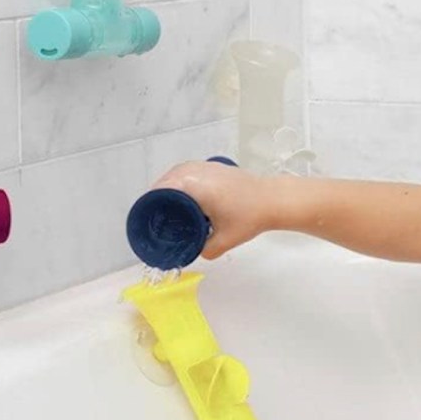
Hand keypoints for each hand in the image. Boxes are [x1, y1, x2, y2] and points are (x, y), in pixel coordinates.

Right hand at [152, 161, 275, 258]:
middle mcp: (196, 171)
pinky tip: (182, 194)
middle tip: (154, 215)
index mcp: (194, 186)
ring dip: (168, 186)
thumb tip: (194, 253)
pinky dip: (180, 180)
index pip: (161, 190)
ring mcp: (205, 166)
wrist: (273, 199)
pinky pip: (188, 170)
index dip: (151, 203)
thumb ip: (206, 250)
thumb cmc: (250, 215)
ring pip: (176, 173)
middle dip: (158, 196)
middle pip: (166, 180)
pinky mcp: (213, 167)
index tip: (148, 217)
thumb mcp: (225, 240)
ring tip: (165, 205)